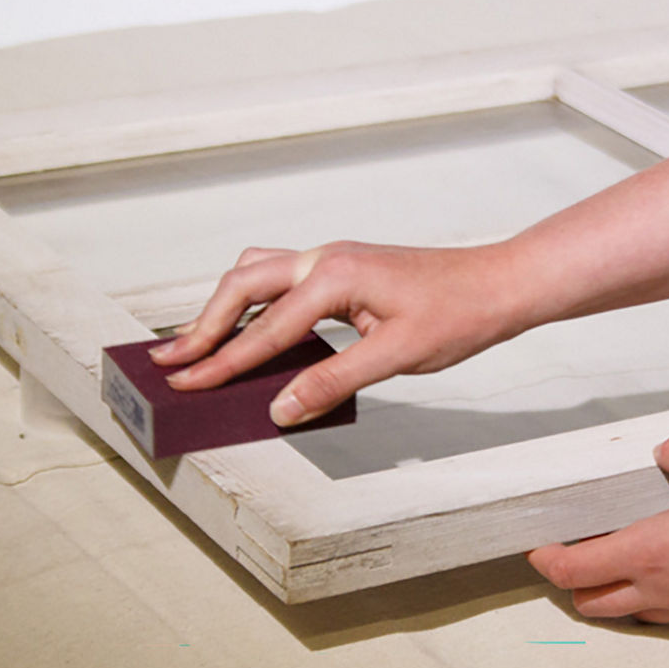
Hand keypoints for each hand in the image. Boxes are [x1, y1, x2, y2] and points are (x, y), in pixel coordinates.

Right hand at [149, 241, 522, 424]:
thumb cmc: (458, 313)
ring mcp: (335, 259)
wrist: (499, 284)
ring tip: (196, 343)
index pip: (266, 328)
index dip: (222, 361)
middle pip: (244, 286)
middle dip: (204, 325)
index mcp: (335, 276)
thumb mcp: (396, 356)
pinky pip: (284, 282)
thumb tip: (279, 409)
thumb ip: (333, 381)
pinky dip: (256, 304)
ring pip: (259, 275)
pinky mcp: (345, 270)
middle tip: (169, 361)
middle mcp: (327, 258)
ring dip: (225, 308)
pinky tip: (251, 329)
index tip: (184, 384)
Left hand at [528, 432, 668, 622]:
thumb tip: (666, 449)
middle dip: (574, 582)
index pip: (575, 571)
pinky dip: (651, 597)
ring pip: (631, 612)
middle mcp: (664, 589)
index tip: (539, 547)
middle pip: (593, 602)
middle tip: (573, 553)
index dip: (548, 561)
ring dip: (612, 592)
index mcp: (651, 552)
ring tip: (617, 559)